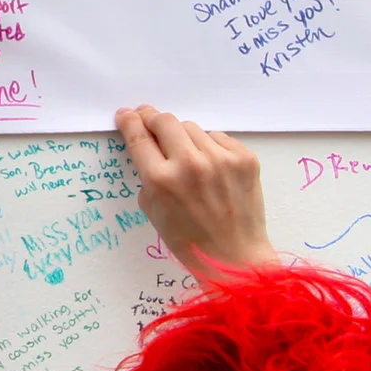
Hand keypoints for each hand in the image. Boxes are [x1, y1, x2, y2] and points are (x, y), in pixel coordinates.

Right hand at [115, 105, 276, 281]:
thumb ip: (147, 174)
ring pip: (192, 128)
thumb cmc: (188, 239)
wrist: (234, 255)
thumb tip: (148, 144)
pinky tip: (211, 168)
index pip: (139, 137)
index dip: (129, 121)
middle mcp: (190, 164)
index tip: (126, 114)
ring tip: (186, 159)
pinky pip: (218, 138)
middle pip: (165, 121)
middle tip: (150, 122)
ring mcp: (220, 159)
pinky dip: (209, 147)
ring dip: (183, 138)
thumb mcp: (152, 209)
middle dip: (153, 120)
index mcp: (161, 180)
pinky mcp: (244, 158)